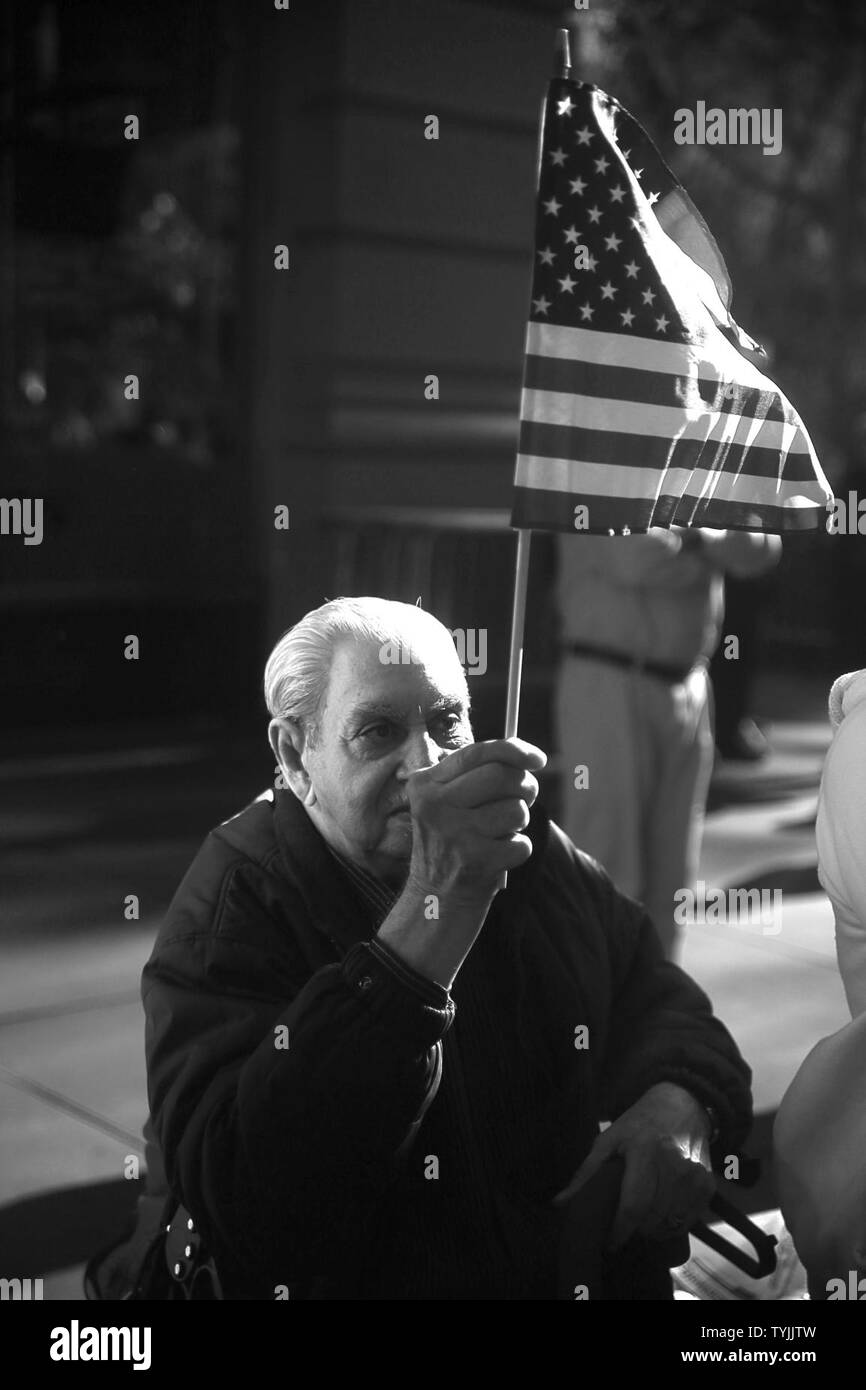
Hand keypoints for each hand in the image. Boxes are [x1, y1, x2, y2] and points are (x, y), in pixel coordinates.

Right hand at [405, 737, 545, 901]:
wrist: (437, 898)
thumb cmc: (453, 840)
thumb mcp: (446, 803)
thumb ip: (476, 775)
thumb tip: (527, 759)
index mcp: (425, 784)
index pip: (476, 753)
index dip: (514, 750)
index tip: (538, 758)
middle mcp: (435, 806)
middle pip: (501, 776)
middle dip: (525, 785)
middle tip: (527, 796)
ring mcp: (455, 834)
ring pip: (516, 810)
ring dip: (520, 820)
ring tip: (503, 831)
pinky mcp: (475, 861)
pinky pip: (521, 843)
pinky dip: (518, 849)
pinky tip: (499, 856)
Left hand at [553, 1082, 714, 1249]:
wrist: (684, 1106)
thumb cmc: (640, 1124)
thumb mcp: (609, 1140)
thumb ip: (586, 1174)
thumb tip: (560, 1204)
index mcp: (644, 1151)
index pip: (633, 1206)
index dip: (619, 1231)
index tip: (607, 1244)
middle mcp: (674, 1166)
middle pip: (651, 1220)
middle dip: (632, 1229)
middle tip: (621, 1223)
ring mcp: (694, 1178)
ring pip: (669, 1225)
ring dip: (651, 1230)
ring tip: (640, 1218)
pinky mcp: (707, 1187)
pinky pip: (686, 1222)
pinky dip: (670, 1225)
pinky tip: (659, 1214)